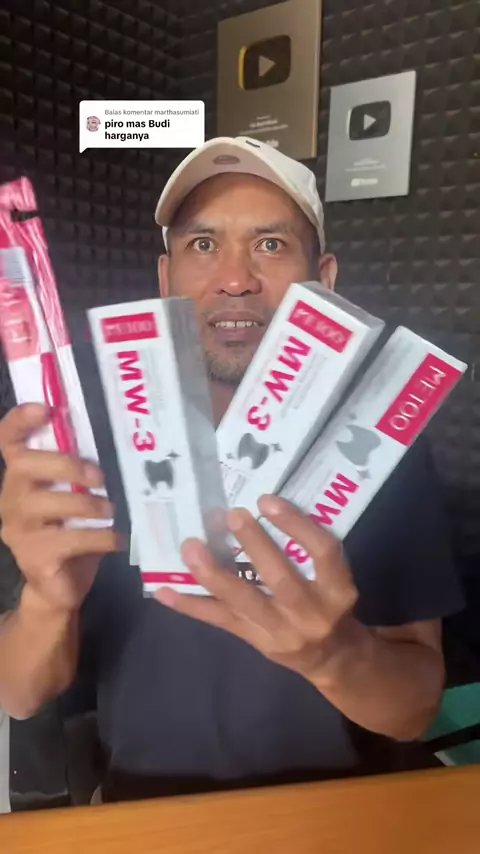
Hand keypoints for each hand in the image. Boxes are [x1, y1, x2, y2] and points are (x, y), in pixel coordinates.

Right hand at [0, 404, 120, 613]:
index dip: (21, 421)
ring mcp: (18, 530)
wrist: (59, 589)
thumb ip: (81, 474)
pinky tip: (117, 540)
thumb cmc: (71, 535)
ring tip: (111, 511)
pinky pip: (69, 540)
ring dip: (87, 505)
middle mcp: (11, 499)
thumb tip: (120, 442)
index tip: (49, 409)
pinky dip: (100, 538)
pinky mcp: (34, 557)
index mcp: (20, 479)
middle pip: (25, 466)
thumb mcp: (76, 499)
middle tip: (99, 476)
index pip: (9, 442)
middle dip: (64, 464)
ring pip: (47, 504)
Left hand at [156, 495, 359, 682]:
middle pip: (280, 578)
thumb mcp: (335, 579)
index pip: (323, 552)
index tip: (267, 500)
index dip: (296, 524)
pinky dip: (189, 605)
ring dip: (213, 573)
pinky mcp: (254, 640)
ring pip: (243, 601)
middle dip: (254, 545)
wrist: (331, 659)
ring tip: (190, 547)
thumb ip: (309, 551)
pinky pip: (219, 620)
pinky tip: (163, 590)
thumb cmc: (330, 603)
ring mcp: (279, 630)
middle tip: (230, 514)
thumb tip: (264, 506)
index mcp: (338, 590)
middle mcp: (311, 613)